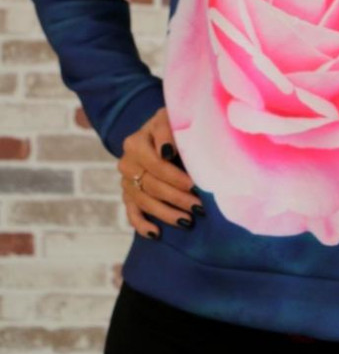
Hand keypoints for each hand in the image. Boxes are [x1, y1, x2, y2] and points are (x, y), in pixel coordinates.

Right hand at [117, 106, 203, 239]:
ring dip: (166, 213)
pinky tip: (156, 233)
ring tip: (188, 221)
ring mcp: (126, 180)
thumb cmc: (172, 125)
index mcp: (136, 142)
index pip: (156, 164)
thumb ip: (168, 131)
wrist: (162, 131)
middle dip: (176, 198)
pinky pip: (131, 213)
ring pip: (144, 202)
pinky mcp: (128, 195)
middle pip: (151, 185)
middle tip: (198, 207)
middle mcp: (127, 162)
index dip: (175, 176)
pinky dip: (142, 225)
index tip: (194, 185)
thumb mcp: (171, 119)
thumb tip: (167, 152)